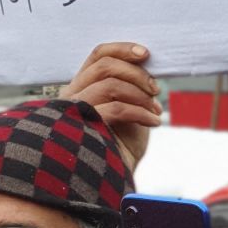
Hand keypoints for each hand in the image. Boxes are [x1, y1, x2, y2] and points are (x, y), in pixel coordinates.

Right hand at [62, 42, 159, 168]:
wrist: (109, 178)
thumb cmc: (119, 145)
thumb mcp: (127, 108)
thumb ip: (129, 86)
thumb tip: (145, 65)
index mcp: (80, 88)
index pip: (97, 55)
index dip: (122, 49)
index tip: (145, 54)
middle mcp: (71, 96)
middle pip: (105, 66)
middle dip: (137, 74)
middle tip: (156, 90)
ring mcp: (74, 111)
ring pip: (110, 85)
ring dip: (141, 96)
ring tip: (156, 112)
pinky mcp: (82, 127)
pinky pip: (116, 108)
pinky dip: (141, 113)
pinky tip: (154, 123)